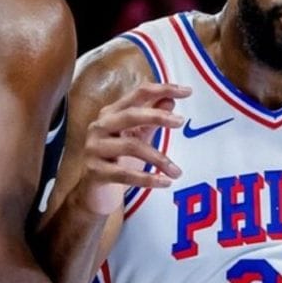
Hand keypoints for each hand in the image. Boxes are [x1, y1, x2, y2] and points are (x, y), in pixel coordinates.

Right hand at [74, 83, 191, 214]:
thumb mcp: (137, 137)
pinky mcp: (95, 172)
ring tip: (177, 171)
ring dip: (159, 159)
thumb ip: (151, 120)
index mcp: (111, 113)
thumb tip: (170, 100)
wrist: (94, 193)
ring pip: (131, 146)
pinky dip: (148, 179)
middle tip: (181, 121)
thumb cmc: (118, 161)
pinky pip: (125, 174)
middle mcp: (99, 127)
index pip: (138, 94)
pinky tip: (166, 183)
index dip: (162, 89)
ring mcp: (95, 149)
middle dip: (157, 116)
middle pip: (131, 115)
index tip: (187, 91)